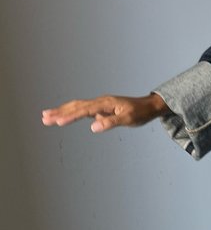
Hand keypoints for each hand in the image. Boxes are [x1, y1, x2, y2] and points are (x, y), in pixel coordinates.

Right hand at [42, 92, 166, 133]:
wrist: (148, 106)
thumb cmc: (140, 113)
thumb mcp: (128, 120)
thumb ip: (111, 123)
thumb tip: (93, 128)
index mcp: (105, 103)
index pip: (84, 111)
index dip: (70, 116)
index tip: (57, 122)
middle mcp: (100, 102)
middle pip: (75, 106)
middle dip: (59, 112)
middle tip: (43, 118)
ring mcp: (99, 104)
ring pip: (76, 106)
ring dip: (62, 111)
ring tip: (46, 116)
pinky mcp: (100, 108)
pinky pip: (82, 109)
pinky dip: (71, 112)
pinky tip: (63, 116)